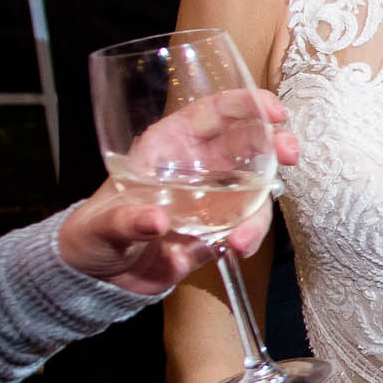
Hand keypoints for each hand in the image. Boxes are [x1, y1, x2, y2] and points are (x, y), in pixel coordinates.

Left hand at [57, 89, 300, 294]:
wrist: (101, 277)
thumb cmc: (94, 233)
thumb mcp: (101, 224)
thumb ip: (126, 220)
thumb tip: (156, 220)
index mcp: (170, 145)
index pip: (214, 113)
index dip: (246, 104)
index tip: (272, 111)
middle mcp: (201, 166)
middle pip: (250, 143)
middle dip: (276, 144)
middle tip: (288, 155)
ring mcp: (216, 198)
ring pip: (257, 189)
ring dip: (261, 210)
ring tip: (241, 241)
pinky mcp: (221, 229)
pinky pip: (248, 226)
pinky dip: (250, 237)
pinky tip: (237, 249)